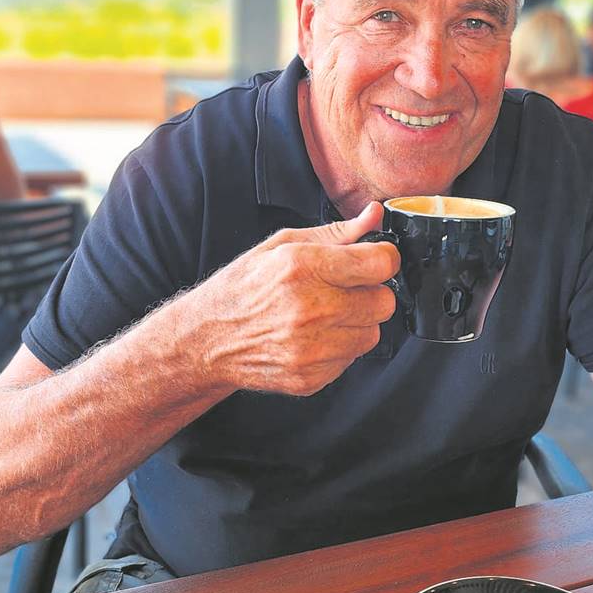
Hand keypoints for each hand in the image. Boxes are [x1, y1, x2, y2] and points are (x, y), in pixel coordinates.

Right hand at [175, 201, 399, 397]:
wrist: (208, 339)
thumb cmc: (244, 287)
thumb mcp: (282, 245)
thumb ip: (336, 232)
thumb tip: (373, 215)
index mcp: (303, 267)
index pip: (380, 265)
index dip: (383, 259)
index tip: (374, 259)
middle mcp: (310, 309)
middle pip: (384, 302)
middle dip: (371, 292)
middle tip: (344, 289)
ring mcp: (311, 348)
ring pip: (372, 333)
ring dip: (357, 321)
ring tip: (325, 313)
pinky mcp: (311, 377)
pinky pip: (352, 359)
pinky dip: (340, 346)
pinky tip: (314, 335)